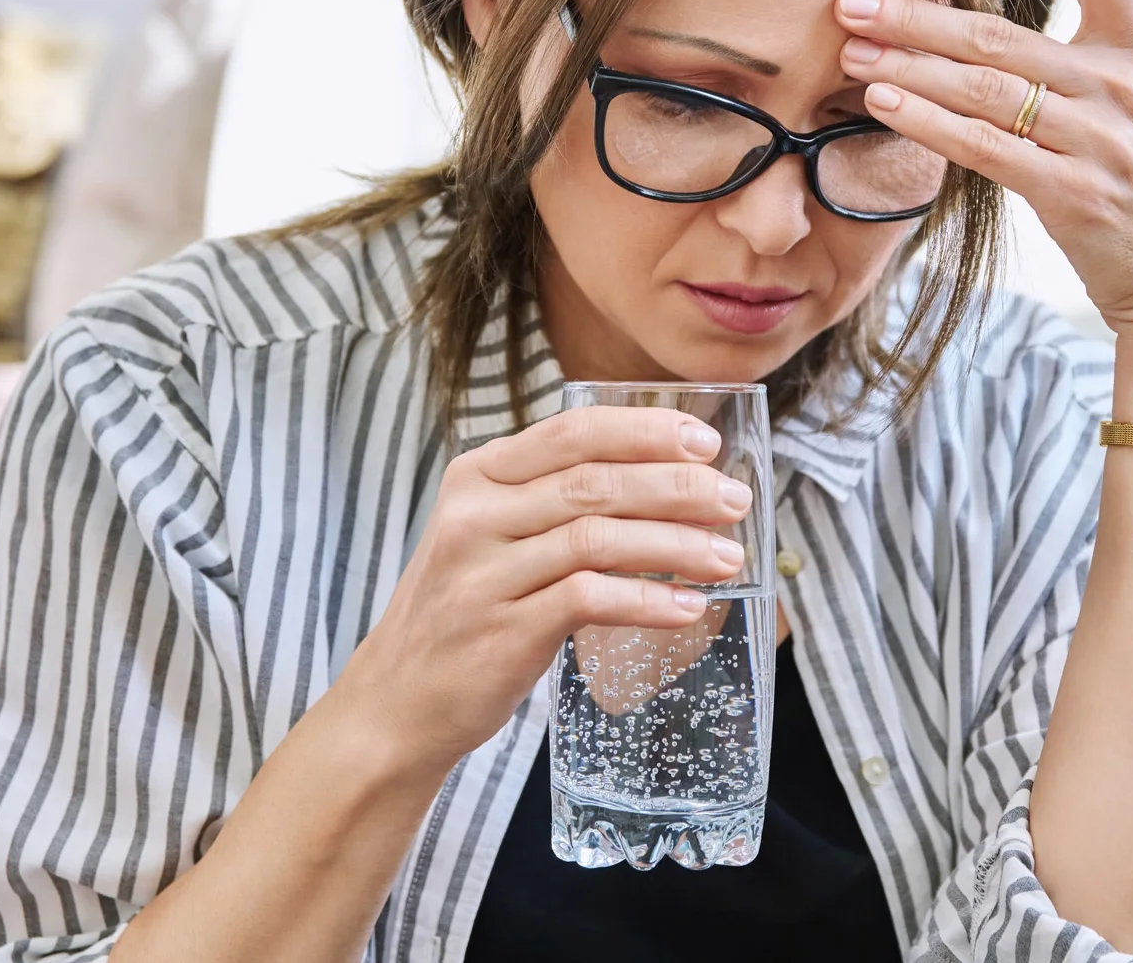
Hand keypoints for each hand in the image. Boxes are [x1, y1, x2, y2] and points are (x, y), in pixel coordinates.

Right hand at [329, 406, 749, 771]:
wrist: (398, 700)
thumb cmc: (464, 612)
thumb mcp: (492, 536)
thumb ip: (554, 501)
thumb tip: (668, 482)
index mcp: (478, 476)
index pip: (573, 432)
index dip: (645, 430)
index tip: (705, 442)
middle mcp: (477, 516)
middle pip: (595, 482)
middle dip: (677, 487)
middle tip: (734, 500)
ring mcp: (485, 574)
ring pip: (598, 538)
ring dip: (675, 545)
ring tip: (726, 557)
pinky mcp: (501, 631)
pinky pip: (588, 601)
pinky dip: (646, 601)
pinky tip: (686, 607)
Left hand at [837, 0, 1132, 334]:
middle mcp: (1126, 89)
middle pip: (1005, 35)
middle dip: (921, 14)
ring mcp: (1099, 142)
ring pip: (986, 90)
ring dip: (910, 64)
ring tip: (850, 43)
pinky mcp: (1074, 195)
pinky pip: (987, 149)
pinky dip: (932, 124)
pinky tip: (885, 102)